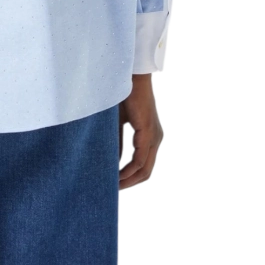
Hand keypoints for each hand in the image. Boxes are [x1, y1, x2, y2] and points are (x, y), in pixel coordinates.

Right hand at [118, 74, 162, 189]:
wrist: (127, 75)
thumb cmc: (121, 94)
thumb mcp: (116, 122)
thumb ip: (116, 140)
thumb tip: (110, 159)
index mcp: (148, 135)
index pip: (142, 164)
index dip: (129, 176)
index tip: (115, 183)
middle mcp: (155, 138)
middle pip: (144, 170)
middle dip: (129, 182)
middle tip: (114, 190)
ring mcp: (153, 136)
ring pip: (143, 168)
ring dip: (129, 179)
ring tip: (114, 186)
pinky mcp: (148, 133)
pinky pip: (139, 160)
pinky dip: (128, 170)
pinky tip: (117, 175)